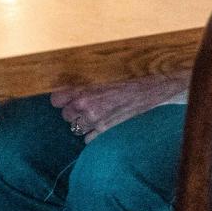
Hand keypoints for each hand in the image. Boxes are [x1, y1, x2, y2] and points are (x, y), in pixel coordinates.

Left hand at [51, 76, 184, 141]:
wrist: (155, 85)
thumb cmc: (130, 74)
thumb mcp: (104, 71)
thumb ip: (85, 80)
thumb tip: (68, 85)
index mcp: (84, 87)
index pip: (56, 99)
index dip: (62, 98)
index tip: (67, 97)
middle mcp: (86, 105)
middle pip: (65, 115)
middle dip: (73, 110)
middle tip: (85, 104)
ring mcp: (96, 120)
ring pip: (76, 128)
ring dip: (82, 122)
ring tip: (95, 114)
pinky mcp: (106, 131)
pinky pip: (88, 139)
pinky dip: (92, 134)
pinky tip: (102, 124)